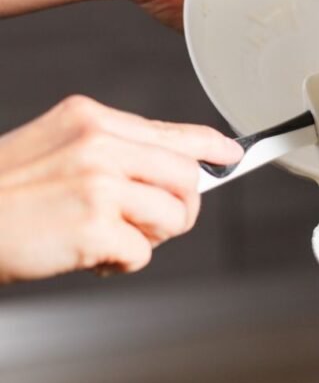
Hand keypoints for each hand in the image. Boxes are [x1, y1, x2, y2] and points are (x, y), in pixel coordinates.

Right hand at [0, 95, 241, 282]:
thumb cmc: (5, 193)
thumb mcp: (59, 150)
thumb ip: (116, 153)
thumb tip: (178, 171)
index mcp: (93, 119)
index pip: (172, 131)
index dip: (211, 146)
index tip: (232, 155)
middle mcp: (99, 143)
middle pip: (187, 179)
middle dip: (179, 209)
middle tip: (147, 224)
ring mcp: (98, 181)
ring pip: (174, 216)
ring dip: (150, 238)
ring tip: (109, 238)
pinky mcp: (93, 224)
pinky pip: (142, 252)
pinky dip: (121, 263)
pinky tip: (89, 256)